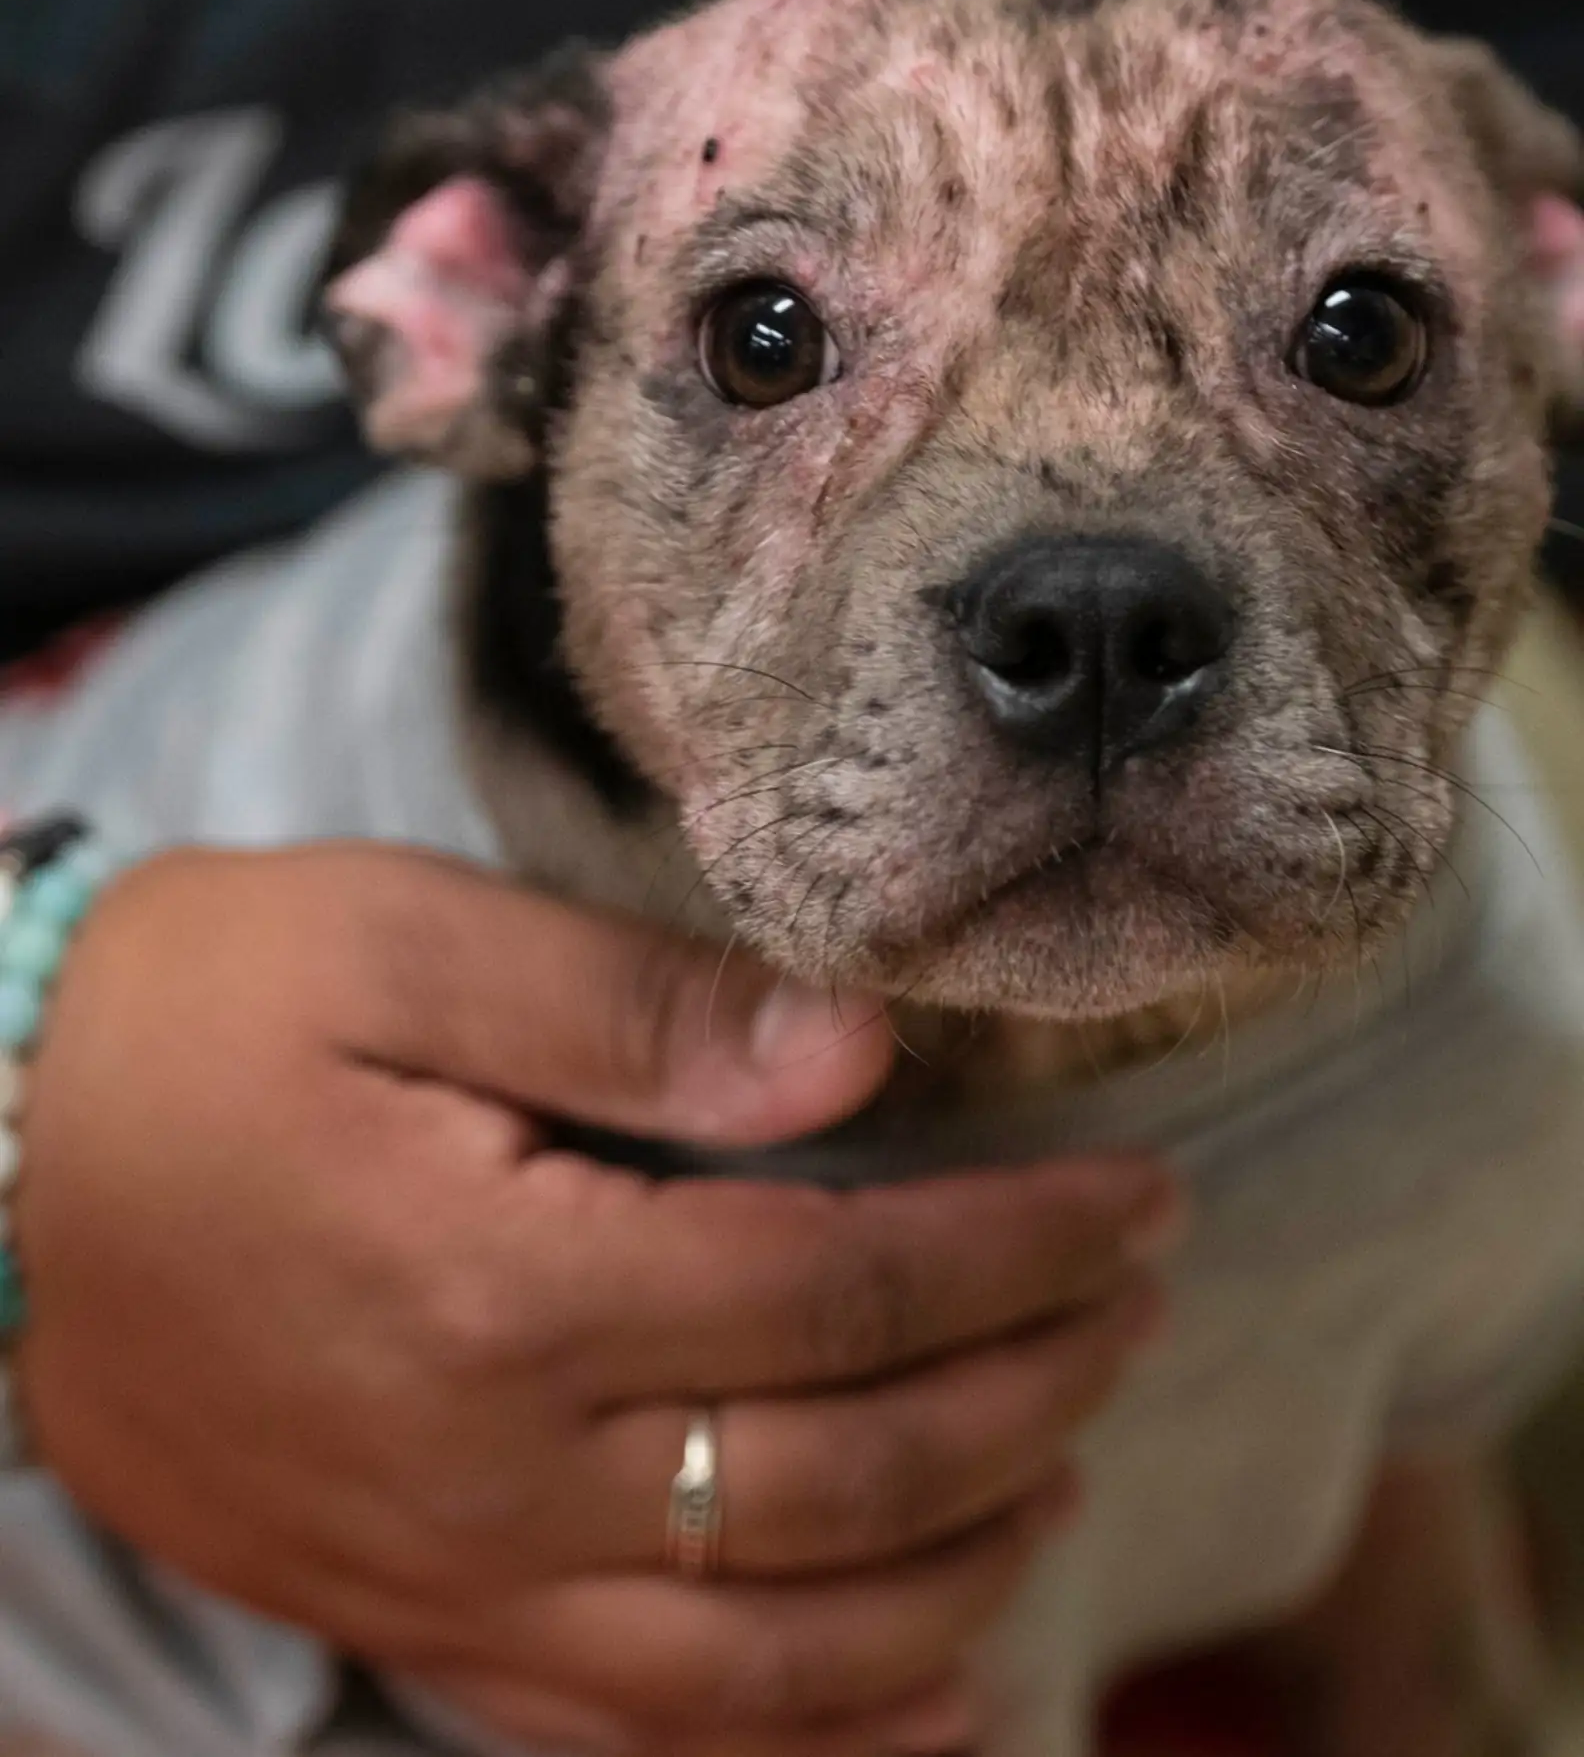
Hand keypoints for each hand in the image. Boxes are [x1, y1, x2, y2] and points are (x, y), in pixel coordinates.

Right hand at [13, 846, 1178, 1753]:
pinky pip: (641, 1735)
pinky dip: (812, 1732)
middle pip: (845, 1477)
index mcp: (507, 1286)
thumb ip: (632, 1007)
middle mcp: (496, 1471)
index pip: (846, 1288)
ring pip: (772, 1650)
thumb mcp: (396, 944)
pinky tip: (926, 1693)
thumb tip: (854, 1062)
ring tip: (1066, 1465)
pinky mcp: (409, 1615)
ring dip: (959, 1570)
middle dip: (1031, 1388)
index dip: (1021, 1250)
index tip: (1135, 1200)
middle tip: (1134, 1301)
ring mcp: (452, 1575)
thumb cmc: (194, 1020)